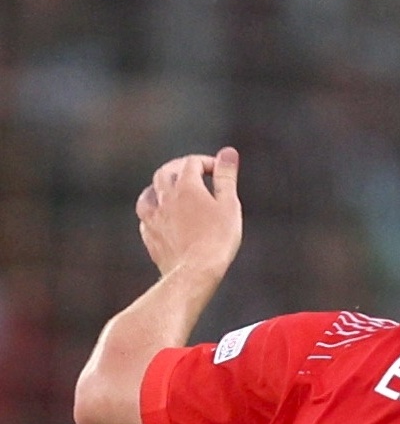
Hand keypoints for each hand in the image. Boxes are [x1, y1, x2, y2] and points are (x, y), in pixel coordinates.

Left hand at [137, 147, 241, 283]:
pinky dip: (153, 213)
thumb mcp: (230, 206)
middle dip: (179, 169)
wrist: (194, 272)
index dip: (207, 163)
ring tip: (168, 192)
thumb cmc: (217, 240)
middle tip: (193, 174)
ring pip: (149, 193)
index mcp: (185, 185)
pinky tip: (159, 218)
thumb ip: (226, 177)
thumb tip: (229, 152)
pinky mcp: (150, 235)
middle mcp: (164, 196)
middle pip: (165, 172)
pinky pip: (146, 218)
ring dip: (159, 188)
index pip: (192, 163)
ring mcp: (153, 216)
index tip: (220, 171)